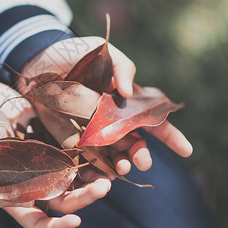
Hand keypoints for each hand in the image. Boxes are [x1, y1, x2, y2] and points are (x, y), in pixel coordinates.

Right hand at [0, 81, 109, 227]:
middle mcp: (35, 186)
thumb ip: (3, 182)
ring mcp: (48, 168)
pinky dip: (91, 161)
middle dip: (85, 198)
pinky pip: (77, 159)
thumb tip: (20, 199)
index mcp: (15, 197)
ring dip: (93, 182)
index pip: (37, 223)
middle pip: (64, 202)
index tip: (75, 221)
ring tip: (111, 174)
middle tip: (102, 187)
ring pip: (76, 183)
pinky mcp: (57, 149)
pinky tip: (106, 157)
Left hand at [20, 36, 192, 174]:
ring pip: (113, 154)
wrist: (40, 63)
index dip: (170, 136)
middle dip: (142, 154)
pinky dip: (96, 168)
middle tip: (142, 162)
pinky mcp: (71, 137)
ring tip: (121, 168)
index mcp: (126, 102)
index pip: (153, 120)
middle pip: (135, 142)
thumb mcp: (105, 53)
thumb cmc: (77, 55)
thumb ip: (123, 67)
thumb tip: (129, 91)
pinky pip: (87, 157)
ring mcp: (92, 131)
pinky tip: (100, 174)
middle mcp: (112, 120)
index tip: (187, 150)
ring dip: (121, 163)